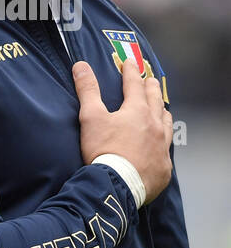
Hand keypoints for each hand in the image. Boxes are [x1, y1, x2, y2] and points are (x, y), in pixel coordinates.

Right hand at [74, 60, 172, 203]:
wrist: (118, 184)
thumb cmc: (104, 150)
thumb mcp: (91, 118)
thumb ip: (88, 91)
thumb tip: (81, 66)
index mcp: (137, 111)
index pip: (134, 85)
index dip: (131, 72)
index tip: (130, 62)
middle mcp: (155, 125)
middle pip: (155, 101)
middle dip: (151, 88)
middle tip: (150, 80)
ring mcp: (161, 146)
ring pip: (166, 123)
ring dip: (162, 112)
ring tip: (161, 109)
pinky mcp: (163, 166)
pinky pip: (166, 149)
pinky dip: (163, 140)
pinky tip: (160, 143)